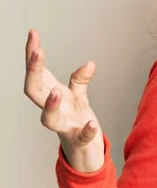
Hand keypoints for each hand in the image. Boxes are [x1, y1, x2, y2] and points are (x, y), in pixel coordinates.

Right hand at [24, 30, 104, 171]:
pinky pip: (80, 136)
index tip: (33, 34)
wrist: (86, 154)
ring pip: (48, 119)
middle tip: (37, 53)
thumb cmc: (76, 122)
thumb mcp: (79, 97)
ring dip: (50, 105)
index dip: (33, 54)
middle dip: (34, 72)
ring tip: (56, 91)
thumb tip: (89, 63)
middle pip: (34, 92)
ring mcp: (64, 127)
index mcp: (52, 96)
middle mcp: (54, 111)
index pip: (38, 74)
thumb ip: (79, 80)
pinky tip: (92, 123)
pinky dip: (86, 130)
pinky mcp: (78, 141)